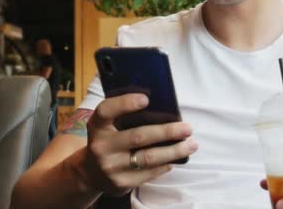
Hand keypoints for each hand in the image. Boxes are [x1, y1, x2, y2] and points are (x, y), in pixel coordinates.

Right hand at [83, 93, 197, 194]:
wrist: (91, 173)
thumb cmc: (109, 140)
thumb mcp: (108, 126)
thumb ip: (124, 116)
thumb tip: (161, 105)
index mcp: (97, 125)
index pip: (107, 111)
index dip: (125, 103)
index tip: (146, 99)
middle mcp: (101, 146)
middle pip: (138, 136)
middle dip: (166, 132)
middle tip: (187, 128)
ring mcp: (110, 166)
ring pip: (148, 157)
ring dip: (174, 151)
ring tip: (191, 145)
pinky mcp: (120, 182)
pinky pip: (149, 173)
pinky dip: (165, 165)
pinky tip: (176, 159)